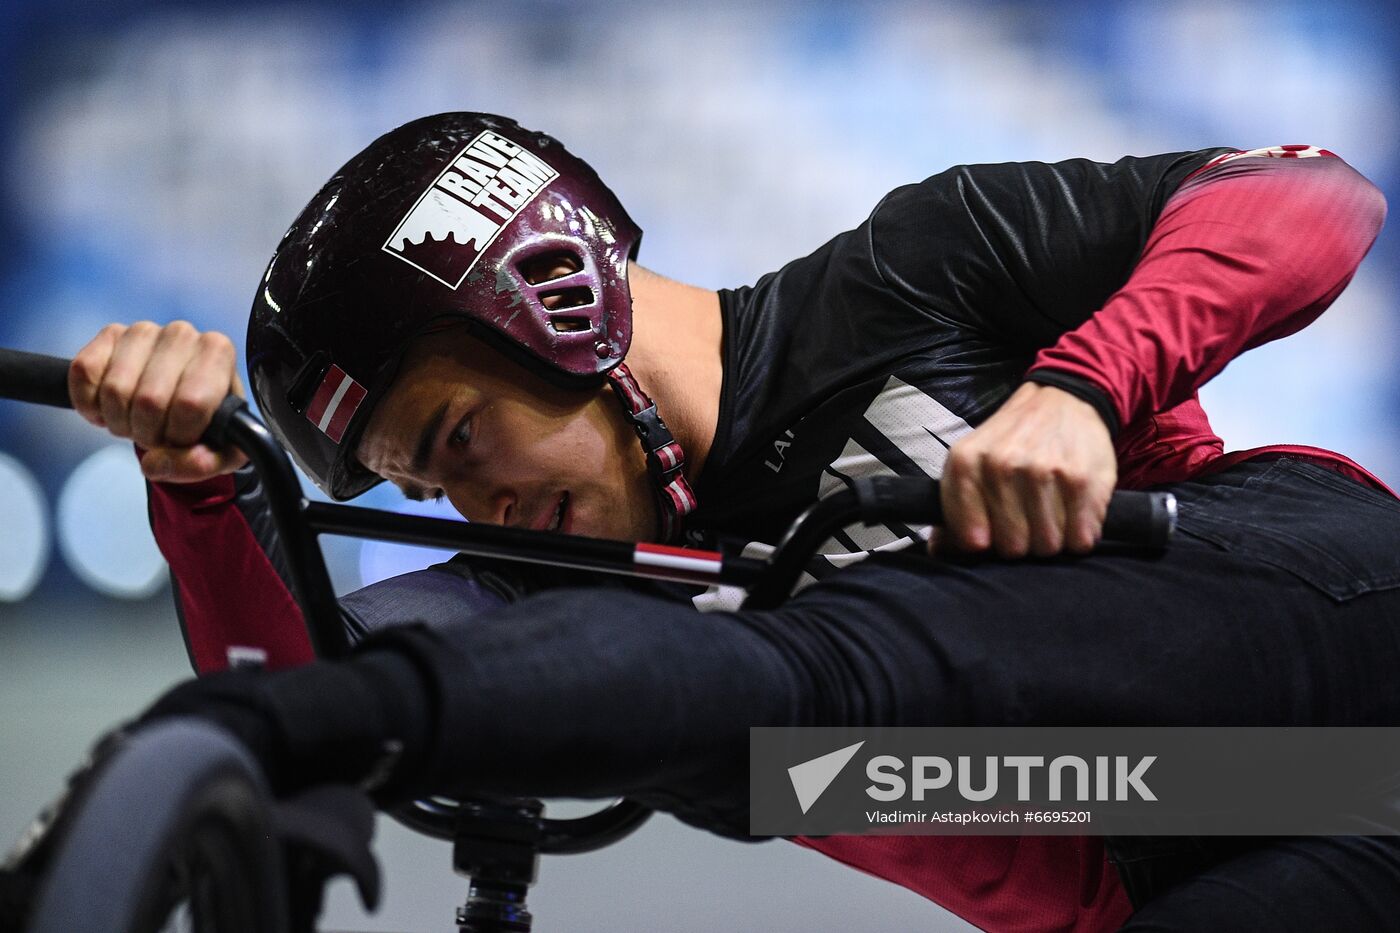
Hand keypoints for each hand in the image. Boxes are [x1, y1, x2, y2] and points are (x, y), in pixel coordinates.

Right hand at [69, 321, 246, 481]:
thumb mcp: (222, 453)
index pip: (190, 404)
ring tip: (136, 422)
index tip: (181, 439)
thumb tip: (158, 464)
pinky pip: (83, 373)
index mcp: (218, 353)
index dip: (178, 435)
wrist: (185, 402)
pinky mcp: (108, 335)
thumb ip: (202, 464)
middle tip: (155, 434)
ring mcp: (143, 331)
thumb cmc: (208, 424)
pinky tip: (108, 409)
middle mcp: (182, 334)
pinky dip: (89, 404)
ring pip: (114, 390)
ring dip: (119, 422)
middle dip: (147, 433)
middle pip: (149, 401)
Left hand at [940, 382, 1115, 557]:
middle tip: (1026, 523)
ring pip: (1047, 547)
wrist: (1063, 399)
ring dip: (1052, 540)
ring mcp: (1045, 472)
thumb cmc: (1010, 441)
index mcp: (965, 462)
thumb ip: (951, 508)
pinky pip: (1081, 539)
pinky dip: (1079, 535)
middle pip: (1012, 548)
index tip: (991, 533)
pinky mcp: (1083, 480)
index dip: (983, 544)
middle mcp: (1002, 465)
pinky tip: (1073, 513)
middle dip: (1021, 544)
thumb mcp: (969, 462)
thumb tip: (939, 552)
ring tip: (1050, 515)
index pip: (970, 540)